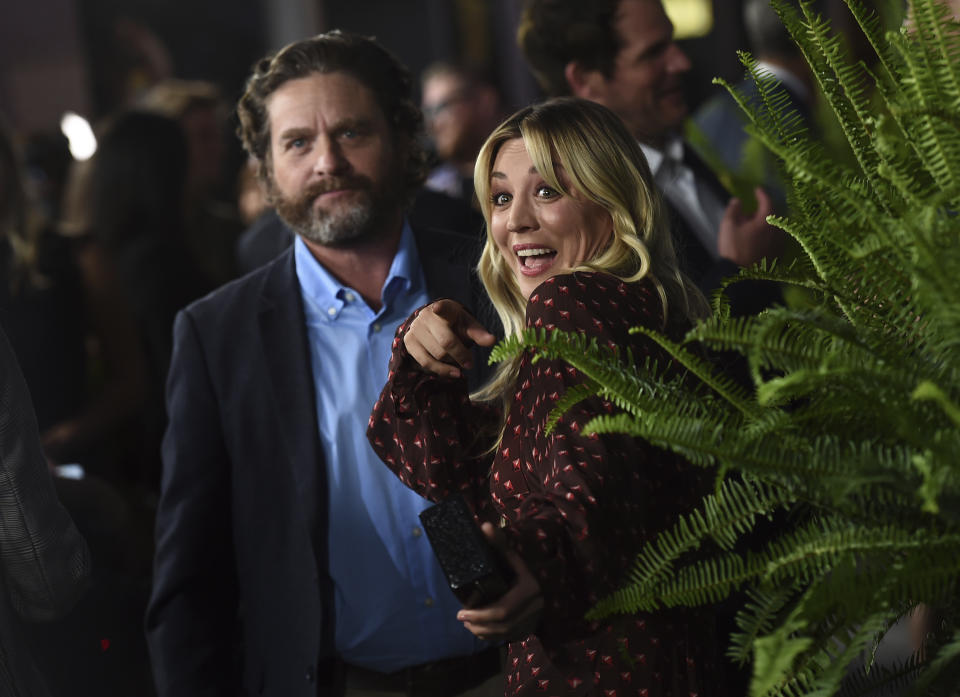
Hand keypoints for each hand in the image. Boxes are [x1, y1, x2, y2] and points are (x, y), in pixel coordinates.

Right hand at [404, 300, 495, 378]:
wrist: (434, 325)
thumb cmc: (456, 325)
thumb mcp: (469, 326)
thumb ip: (479, 334)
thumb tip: (492, 341)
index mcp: (445, 308)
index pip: (442, 308)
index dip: (440, 309)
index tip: (438, 308)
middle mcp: (427, 316)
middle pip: (446, 341)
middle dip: (461, 355)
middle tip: (470, 364)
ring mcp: (416, 329)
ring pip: (437, 354)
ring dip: (452, 362)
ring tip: (459, 362)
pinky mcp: (409, 342)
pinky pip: (425, 362)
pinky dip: (441, 370)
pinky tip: (452, 373)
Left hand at [456, 523, 542, 641]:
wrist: (542, 583)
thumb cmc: (519, 568)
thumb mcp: (511, 555)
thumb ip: (499, 543)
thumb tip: (485, 526)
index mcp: (530, 589)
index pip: (504, 610)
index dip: (481, 614)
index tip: (461, 611)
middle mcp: (535, 607)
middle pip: (503, 624)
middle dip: (479, 623)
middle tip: (461, 618)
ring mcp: (533, 620)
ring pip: (505, 634)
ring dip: (483, 631)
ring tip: (467, 624)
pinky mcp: (529, 629)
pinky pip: (508, 637)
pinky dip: (491, 636)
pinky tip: (478, 630)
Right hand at [717, 186, 784, 266]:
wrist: (741, 277)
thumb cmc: (734, 249)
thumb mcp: (728, 226)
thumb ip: (733, 209)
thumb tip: (737, 201)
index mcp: (767, 221)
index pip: (767, 201)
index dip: (761, 194)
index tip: (757, 189)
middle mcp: (778, 230)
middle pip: (772, 215)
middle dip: (761, 211)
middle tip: (748, 214)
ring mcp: (780, 244)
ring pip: (774, 228)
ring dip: (764, 225)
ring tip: (751, 229)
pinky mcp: (778, 255)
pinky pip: (775, 239)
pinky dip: (767, 235)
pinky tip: (757, 241)